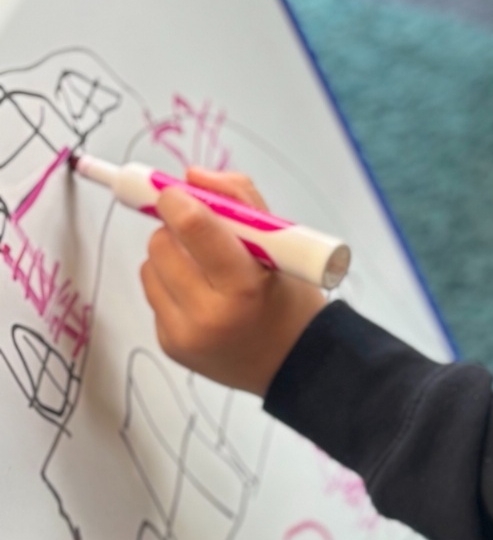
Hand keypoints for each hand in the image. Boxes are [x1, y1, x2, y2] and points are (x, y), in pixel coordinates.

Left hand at [140, 168, 326, 395]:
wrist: (295, 364)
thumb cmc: (290, 298)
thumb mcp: (282, 246)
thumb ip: (240, 200)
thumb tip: (191, 176)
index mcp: (245, 286)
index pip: (196, 229)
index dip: (177, 201)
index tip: (174, 192)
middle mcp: (209, 315)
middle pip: (162, 245)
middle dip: (175, 230)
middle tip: (200, 234)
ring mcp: (184, 334)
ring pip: (150, 267)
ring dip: (170, 257)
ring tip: (204, 269)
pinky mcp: (169, 345)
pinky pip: (153, 294)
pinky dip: (170, 284)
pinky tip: (200, 296)